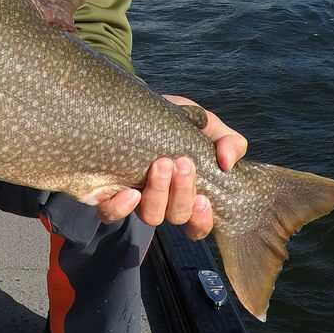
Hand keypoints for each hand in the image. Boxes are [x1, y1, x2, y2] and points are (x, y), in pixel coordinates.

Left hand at [94, 95, 247, 238]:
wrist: (132, 107)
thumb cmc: (172, 122)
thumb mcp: (206, 126)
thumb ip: (228, 142)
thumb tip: (228, 163)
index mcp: (185, 193)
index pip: (197, 225)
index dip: (201, 220)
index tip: (204, 199)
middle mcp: (161, 202)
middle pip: (176, 217)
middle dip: (182, 193)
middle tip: (182, 162)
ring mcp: (134, 200)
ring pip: (150, 217)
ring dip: (158, 194)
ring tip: (161, 164)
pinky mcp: (105, 193)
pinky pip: (110, 213)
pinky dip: (120, 208)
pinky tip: (130, 192)